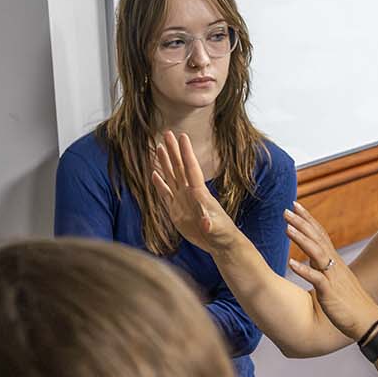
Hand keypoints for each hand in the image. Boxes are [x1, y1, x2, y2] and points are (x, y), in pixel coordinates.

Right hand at [151, 131, 240, 253]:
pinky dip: (159, 184)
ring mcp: (182, 201)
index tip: (182, 136)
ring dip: (165, 162)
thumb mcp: (217, 229)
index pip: (191, 168)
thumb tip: (206, 222)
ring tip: (159, 147)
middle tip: (166, 132)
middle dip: (173, 150)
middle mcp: (190, 193)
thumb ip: (210, 224)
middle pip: (179, 167)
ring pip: (171, 176)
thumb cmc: (222, 234)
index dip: (186, 153)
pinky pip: (165, 194)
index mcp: (200, 193)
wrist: (220, 244)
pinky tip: (154, 174)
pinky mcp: (176, 212)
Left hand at [284, 202, 377, 342]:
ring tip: (286, 228)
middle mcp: (334, 266)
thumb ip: (325, 270)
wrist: (368, 322)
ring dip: (301, 240)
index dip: (308, 219)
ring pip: (317, 253)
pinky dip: (304, 270)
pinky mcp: (331, 293)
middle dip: (302, 223)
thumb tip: (313, 264)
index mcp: (334, 262)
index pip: (320, 234)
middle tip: (286, 210)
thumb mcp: (336, 282)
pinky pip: (317, 279)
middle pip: (317, 238)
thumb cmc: (351, 304)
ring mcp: (333, 278)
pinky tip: (291, 263)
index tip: (295, 206)